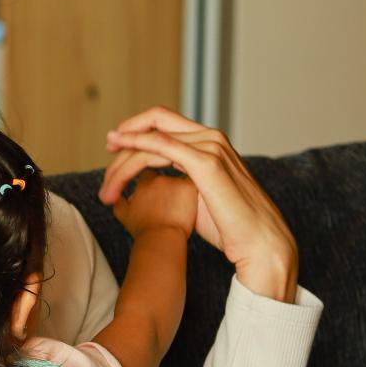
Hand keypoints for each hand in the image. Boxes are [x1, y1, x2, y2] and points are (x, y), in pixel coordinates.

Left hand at [96, 107, 298, 302]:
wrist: (259, 242)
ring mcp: (210, 147)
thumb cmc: (230, 226)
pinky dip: (135, 147)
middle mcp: (210, 138)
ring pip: (151, 139)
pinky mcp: (206, 162)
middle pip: (155, 125)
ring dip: (123, 161)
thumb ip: (180, 180)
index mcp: (210, 143)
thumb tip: (154, 181)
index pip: (165, 123)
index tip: (114, 146)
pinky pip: (161, 145)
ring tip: (107, 188)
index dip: (137, 130)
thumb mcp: (199, 195)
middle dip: (126, 135)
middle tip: (106, 150)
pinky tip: (118, 156)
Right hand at [111, 169, 197, 237]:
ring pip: (180, 182)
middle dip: (165, 189)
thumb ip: (119, 202)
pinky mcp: (189, 188)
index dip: (151, 187)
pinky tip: (190, 209)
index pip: (148, 176)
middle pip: (164, 178)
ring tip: (178, 211)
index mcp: (143, 183)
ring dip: (179, 192)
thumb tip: (115, 198)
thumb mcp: (123, 215)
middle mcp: (158, 179)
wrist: (161, 240)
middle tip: (166, 207)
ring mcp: (175, 182)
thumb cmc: (144, 231)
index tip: (153, 198)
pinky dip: (192, 196)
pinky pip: (193, 188)